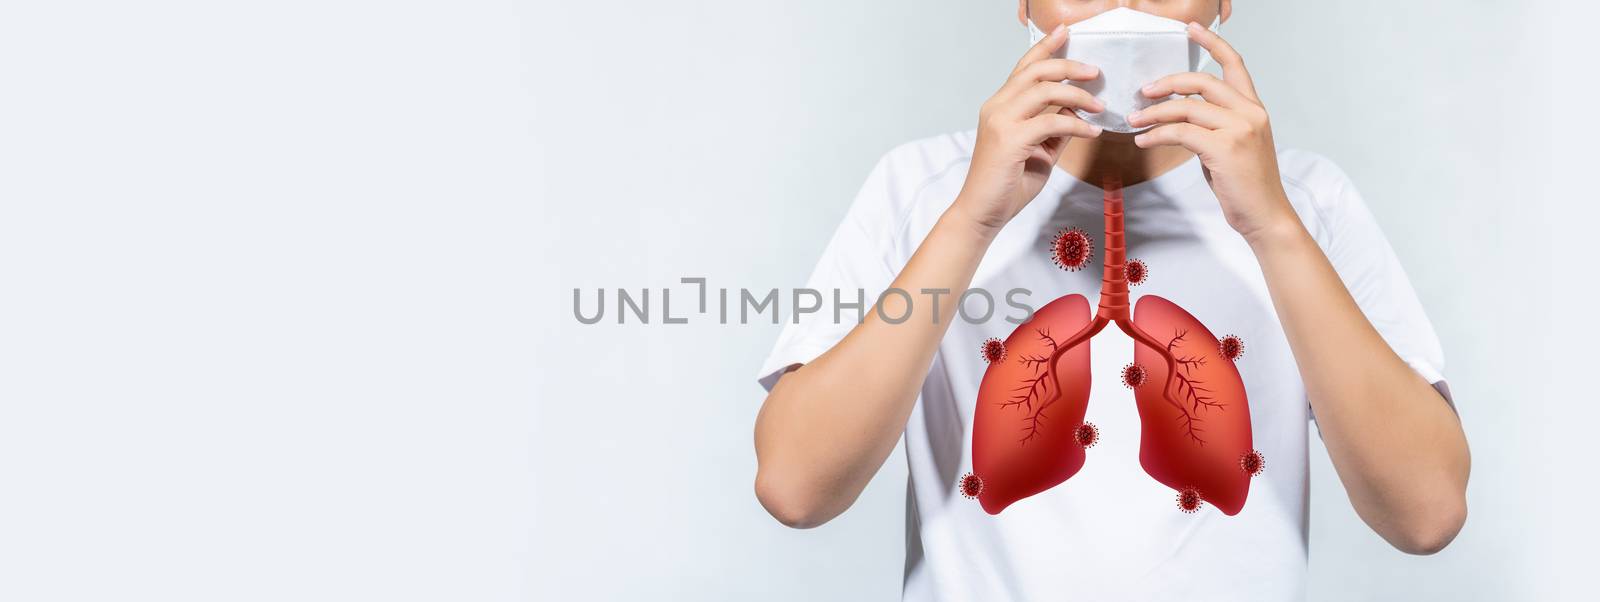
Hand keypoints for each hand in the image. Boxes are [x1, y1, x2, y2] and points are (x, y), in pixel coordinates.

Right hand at [952, 24, 1103, 235]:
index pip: (1024, 67)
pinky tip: (1091, 132)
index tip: (1066, 31)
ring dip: (1078, 95)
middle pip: (1036, 71)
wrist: (982, 214)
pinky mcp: (1010, 140)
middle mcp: (996, 107)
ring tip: (1099, 106)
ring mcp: (1001, 122)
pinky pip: (1052, 122)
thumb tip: (1077, 110)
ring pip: (1045, 90)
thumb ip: (1055, 129)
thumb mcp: (1039, 151)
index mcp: (1000, 106)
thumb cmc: (1006, 185)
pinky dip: (1077, 124)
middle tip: (1096, 71)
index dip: (1045, 46)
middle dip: (1069, 66)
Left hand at [1126, 22, 1295, 241]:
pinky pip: (1180, 133)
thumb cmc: (1246, 185)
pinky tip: (1144, 141)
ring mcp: (1240, 129)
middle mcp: (1250, 112)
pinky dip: (1157, 135)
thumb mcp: (1232, 147)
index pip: (1234, 64)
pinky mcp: (1225, 148)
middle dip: (1167, 83)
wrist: (1265, 216)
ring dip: (1154, 113)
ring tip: (1134, 120)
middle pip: (1202, 81)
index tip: (1190, 29)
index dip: (1212, 43)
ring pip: (1187, 107)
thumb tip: (1180, 118)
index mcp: (1253, 108)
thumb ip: (1214, 126)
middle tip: (1143, 91)